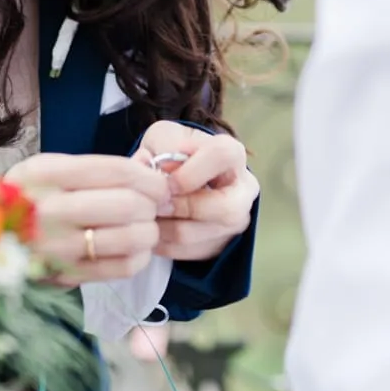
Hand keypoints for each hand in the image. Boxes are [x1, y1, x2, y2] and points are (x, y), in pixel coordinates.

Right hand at [14, 152, 169, 286]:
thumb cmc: (31, 198)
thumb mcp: (49, 170)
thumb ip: (94, 170)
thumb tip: (150, 176)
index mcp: (44, 174)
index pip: (115, 171)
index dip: (148, 178)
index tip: (160, 183)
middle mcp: (48, 210)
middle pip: (127, 204)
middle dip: (152, 204)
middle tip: (155, 206)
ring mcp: (57, 247)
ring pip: (130, 238)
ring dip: (149, 231)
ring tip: (146, 227)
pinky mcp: (66, 276)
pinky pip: (122, 267)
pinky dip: (141, 257)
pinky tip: (136, 249)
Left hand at [134, 122, 258, 261]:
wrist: (180, 175)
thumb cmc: (173, 152)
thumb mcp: (164, 137)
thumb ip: (158, 148)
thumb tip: (149, 167)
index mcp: (232, 153)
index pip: (221, 157)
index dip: (189, 173)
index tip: (165, 182)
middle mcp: (244, 188)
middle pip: (225, 209)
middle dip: (182, 208)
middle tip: (156, 204)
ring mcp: (236, 220)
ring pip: (199, 235)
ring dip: (165, 229)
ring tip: (146, 217)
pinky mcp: (221, 244)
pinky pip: (189, 253)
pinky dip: (164, 244)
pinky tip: (151, 230)